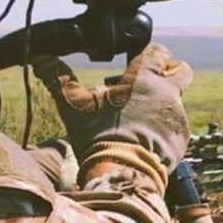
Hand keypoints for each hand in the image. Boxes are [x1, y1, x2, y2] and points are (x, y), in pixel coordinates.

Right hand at [33, 44, 192, 190]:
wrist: (121, 170)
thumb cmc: (97, 134)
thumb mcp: (72, 103)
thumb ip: (57, 77)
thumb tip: (40, 58)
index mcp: (145, 78)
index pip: (157, 51)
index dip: (148, 53)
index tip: (136, 60)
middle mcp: (169, 93)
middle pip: (180, 70)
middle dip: (169, 71)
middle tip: (148, 84)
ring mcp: (179, 116)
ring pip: (177, 100)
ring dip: (162, 103)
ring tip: (137, 117)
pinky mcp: (182, 137)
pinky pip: (176, 125)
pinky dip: (164, 127)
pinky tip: (145, 136)